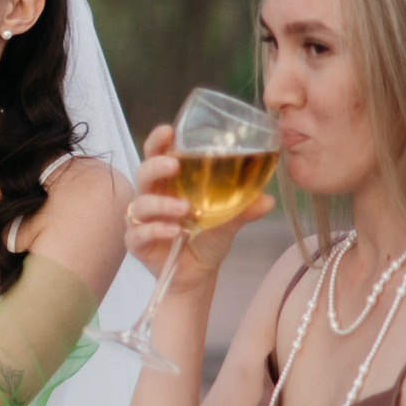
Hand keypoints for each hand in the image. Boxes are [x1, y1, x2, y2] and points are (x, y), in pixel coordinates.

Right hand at [125, 122, 273, 290]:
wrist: (197, 274)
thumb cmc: (208, 238)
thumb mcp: (229, 221)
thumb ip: (243, 209)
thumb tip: (268, 199)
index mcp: (170, 184)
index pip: (157, 156)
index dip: (159, 142)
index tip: (168, 131)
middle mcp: (152, 197)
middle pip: (143, 173)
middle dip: (155, 166)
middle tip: (174, 164)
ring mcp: (141, 220)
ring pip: (140, 204)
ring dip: (161, 204)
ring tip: (184, 209)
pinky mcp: (137, 242)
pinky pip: (138, 233)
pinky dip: (156, 230)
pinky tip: (174, 231)